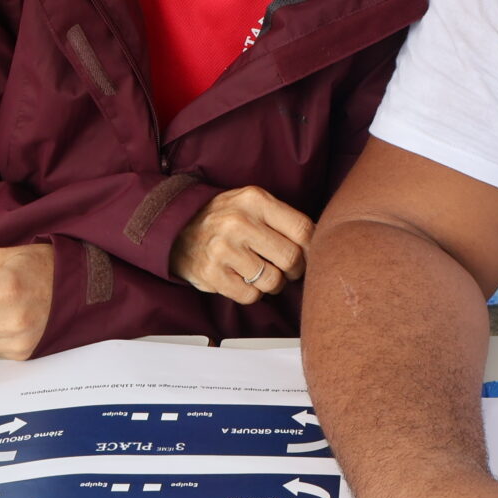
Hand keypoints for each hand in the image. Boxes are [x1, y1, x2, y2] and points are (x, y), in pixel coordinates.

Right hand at [171, 186, 314, 303]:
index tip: (308, 254)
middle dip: (294, 269)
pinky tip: (242, 279)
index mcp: (255, 200)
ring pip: (273, 281)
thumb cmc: (224, 217)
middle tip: (286, 268)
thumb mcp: (253, 203)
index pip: (303, 229)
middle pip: (291, 258)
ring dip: (272, 283)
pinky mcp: (211, 274)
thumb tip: (320, 243)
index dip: (312, 248)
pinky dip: (251, 293)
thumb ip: (283, 218)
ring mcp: (223, 249)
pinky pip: (250, 296)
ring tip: (261, 272)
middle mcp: (239, 222)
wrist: (176, 225)